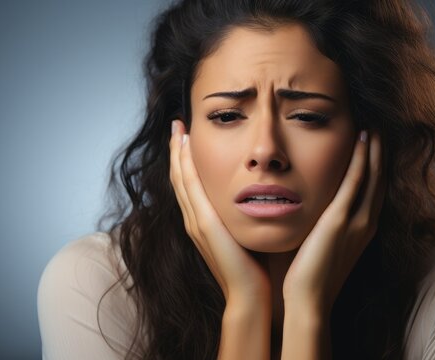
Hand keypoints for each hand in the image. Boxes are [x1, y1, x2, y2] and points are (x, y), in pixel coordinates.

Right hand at [169, 120, 271, 303]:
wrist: (250, 296)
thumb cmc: (254, 269)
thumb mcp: (245, 234)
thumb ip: (244, 217)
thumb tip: (256, 199)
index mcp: (204, 223)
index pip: (190, 185)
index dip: (186, 161)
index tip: (187, 137)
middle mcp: (194, 220)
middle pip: (180, 178)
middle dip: (177, 151)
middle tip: (177, 124)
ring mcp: (196, 222)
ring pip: (181, 179)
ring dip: (177, 152)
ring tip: (177, 129)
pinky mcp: (203, 223)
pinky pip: (190, 187)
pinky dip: (184, 165)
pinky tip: (184, 145)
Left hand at [282, 130, 383, 314]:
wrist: (307, 301)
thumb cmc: (307, 276)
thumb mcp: (319, 244)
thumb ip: (319, 224)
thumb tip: (306, 206)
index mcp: (361, 230)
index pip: (373, 191)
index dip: (375, 167)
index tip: (372, 145)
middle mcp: (366, 223)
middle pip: (379, 180)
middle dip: (379, 153)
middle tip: (378, 128)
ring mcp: (357, 221)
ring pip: (372, 176)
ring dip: (374, 149)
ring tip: (374, 126)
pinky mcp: (341, 220)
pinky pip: (356, 182)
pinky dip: (361, 159)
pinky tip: (363, 139)